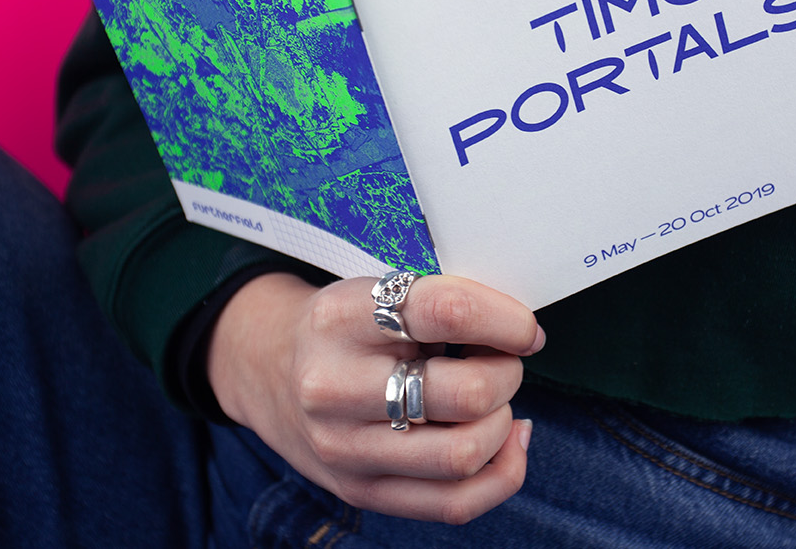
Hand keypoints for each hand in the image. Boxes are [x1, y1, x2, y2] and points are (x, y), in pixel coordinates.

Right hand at [207, 271, 543, 523]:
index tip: (524, 328)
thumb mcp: (376, 292)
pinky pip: (455, 504)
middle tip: (503, 360)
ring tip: (493, 400)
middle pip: (464, 394)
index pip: (445, 311)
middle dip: (507, 374)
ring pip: (463, 456)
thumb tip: (522, 334)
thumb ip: (441, 303)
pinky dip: (502, 473)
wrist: (271, 370)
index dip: (505, 320)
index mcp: (340, 317)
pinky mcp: (361, 492)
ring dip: (502, 423)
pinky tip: (507, 438)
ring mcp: (345, 449)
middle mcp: (334, 387)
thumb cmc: (346, 327)